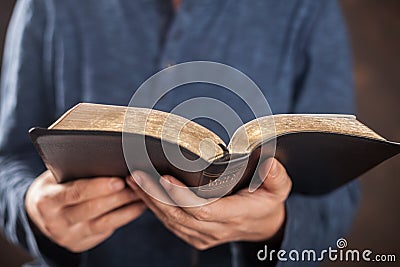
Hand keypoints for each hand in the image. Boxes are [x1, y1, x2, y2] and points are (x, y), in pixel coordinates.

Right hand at [25, 170, 145, 251]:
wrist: (39, 212)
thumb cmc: (55, 185)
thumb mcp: (56, 176)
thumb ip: (77, 171)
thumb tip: (111, 160)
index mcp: (46, 201)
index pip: (75, 193)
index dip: (98, 187)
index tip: (119, 180)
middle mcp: (55, 223)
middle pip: (92, 209)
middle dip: (118, 197)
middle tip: (138, 186)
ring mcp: (68, 237)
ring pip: (103, 223)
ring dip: (127, 209)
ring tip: (143, 196)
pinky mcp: (80, 244)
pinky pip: (106, 231)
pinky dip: (124, 218)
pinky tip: (138, 207)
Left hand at [126, 158, 290, 249]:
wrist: (261, 226)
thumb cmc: (267, 202)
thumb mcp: (279, 189)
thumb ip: (276, 177)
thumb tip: (270, 164)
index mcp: (233, 215)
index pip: (202, 210)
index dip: (182, 196)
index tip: (165, 178)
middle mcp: (214, 229)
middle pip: (178, 215)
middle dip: (155, 195)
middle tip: (136, 174)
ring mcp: (201, 235)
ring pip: (169, 220)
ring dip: (149, 200)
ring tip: (132, 180)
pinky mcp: (193, 235)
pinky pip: (169, 223)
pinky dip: (153, 207)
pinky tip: (140, 192)